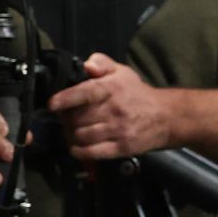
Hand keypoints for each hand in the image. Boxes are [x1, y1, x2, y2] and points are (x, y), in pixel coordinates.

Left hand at [47, 54, 175, 159]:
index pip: (85, 92)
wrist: (166, 117)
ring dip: (70, 135)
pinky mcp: (121, 148)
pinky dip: (78, 151)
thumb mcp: (122, 72)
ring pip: (80, 136)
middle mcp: (114, 110)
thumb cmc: (137, 94)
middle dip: (66, 119)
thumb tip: (87, 64)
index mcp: (113, 88)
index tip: (52, 104)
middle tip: (66, 118)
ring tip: (72, 131)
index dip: (66, 98)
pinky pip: (91, 152)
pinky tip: (77, 146)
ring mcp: (118, 130)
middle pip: (77, 118)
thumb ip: (102, 64)